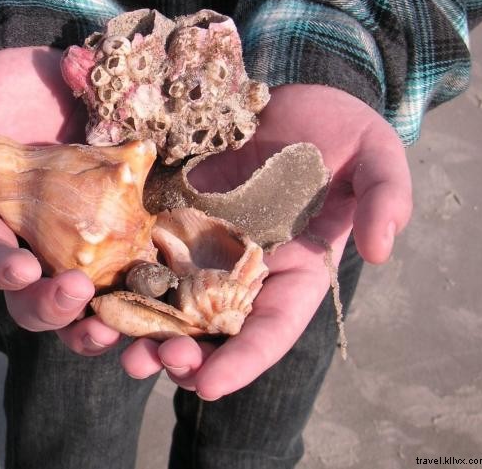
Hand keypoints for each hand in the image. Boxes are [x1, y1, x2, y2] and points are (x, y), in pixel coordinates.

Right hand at [0, 47, 121, 352]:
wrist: (67, 73)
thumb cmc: (5, 88)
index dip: (0, 269)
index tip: (21, 266)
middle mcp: (35, 242)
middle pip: (33, 297)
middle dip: (50, 305)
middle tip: (75, 293)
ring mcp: (82, 240)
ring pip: (82, 303)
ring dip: (93, 325)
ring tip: (111, 326)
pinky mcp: (125, 228)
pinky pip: (132, 272)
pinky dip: (141, 296)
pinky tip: (156, 300)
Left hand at [119, 84, 412, 398]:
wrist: (287, 95)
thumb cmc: (340, 129)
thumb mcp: (376, 156)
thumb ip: (386, 198)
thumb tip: (380, 249)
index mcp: (296, 268)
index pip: (272, 327)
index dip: (244, 360)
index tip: (208, 386)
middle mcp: (245, 267)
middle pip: (213, 326)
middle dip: (183, 353)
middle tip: (151, 364)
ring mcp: (205, 242)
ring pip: (171, 297)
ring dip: (143, 324)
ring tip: (112, 341)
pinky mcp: (173, 213)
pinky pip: (144, 249)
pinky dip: (123, 273)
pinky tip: (95, 287)